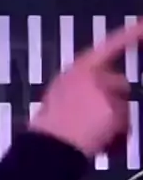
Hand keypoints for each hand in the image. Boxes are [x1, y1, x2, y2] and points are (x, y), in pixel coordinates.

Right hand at [30, 19, 142, 157]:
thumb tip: (102, 85)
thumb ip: (83, 83)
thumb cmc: (52, 123)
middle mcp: (93, 76)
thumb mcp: (62, 91)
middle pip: (119, 83)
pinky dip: (118, 135)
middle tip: (93, 118)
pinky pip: (125, 124)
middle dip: (114, 99)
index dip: (131, 34)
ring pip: (124, 105)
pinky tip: (100, 140)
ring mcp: (105, 93)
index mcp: (78, 68)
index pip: (110, 45)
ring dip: (115, 119)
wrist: (49, 145)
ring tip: (92, 132)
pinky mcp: (114, 111)